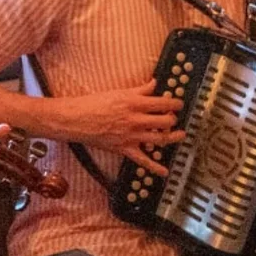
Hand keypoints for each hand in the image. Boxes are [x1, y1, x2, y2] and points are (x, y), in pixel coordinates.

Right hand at [51, 80, 184, 175]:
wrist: (76, 119)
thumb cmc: (94, 103)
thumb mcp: (119, 92)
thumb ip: (140, 90)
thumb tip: (154, 83)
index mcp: (134, 103)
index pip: (163, 103)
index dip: (175, 103)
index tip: (179, 103)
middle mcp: (136, 120)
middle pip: (165, 121)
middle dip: (173, 119)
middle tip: (174, 117)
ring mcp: (131, 136)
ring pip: (159, 139)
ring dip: (173, 138)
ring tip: (180, 135)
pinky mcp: (124, 149)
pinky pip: (143, 161)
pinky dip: (155, 168)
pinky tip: (165, 172)